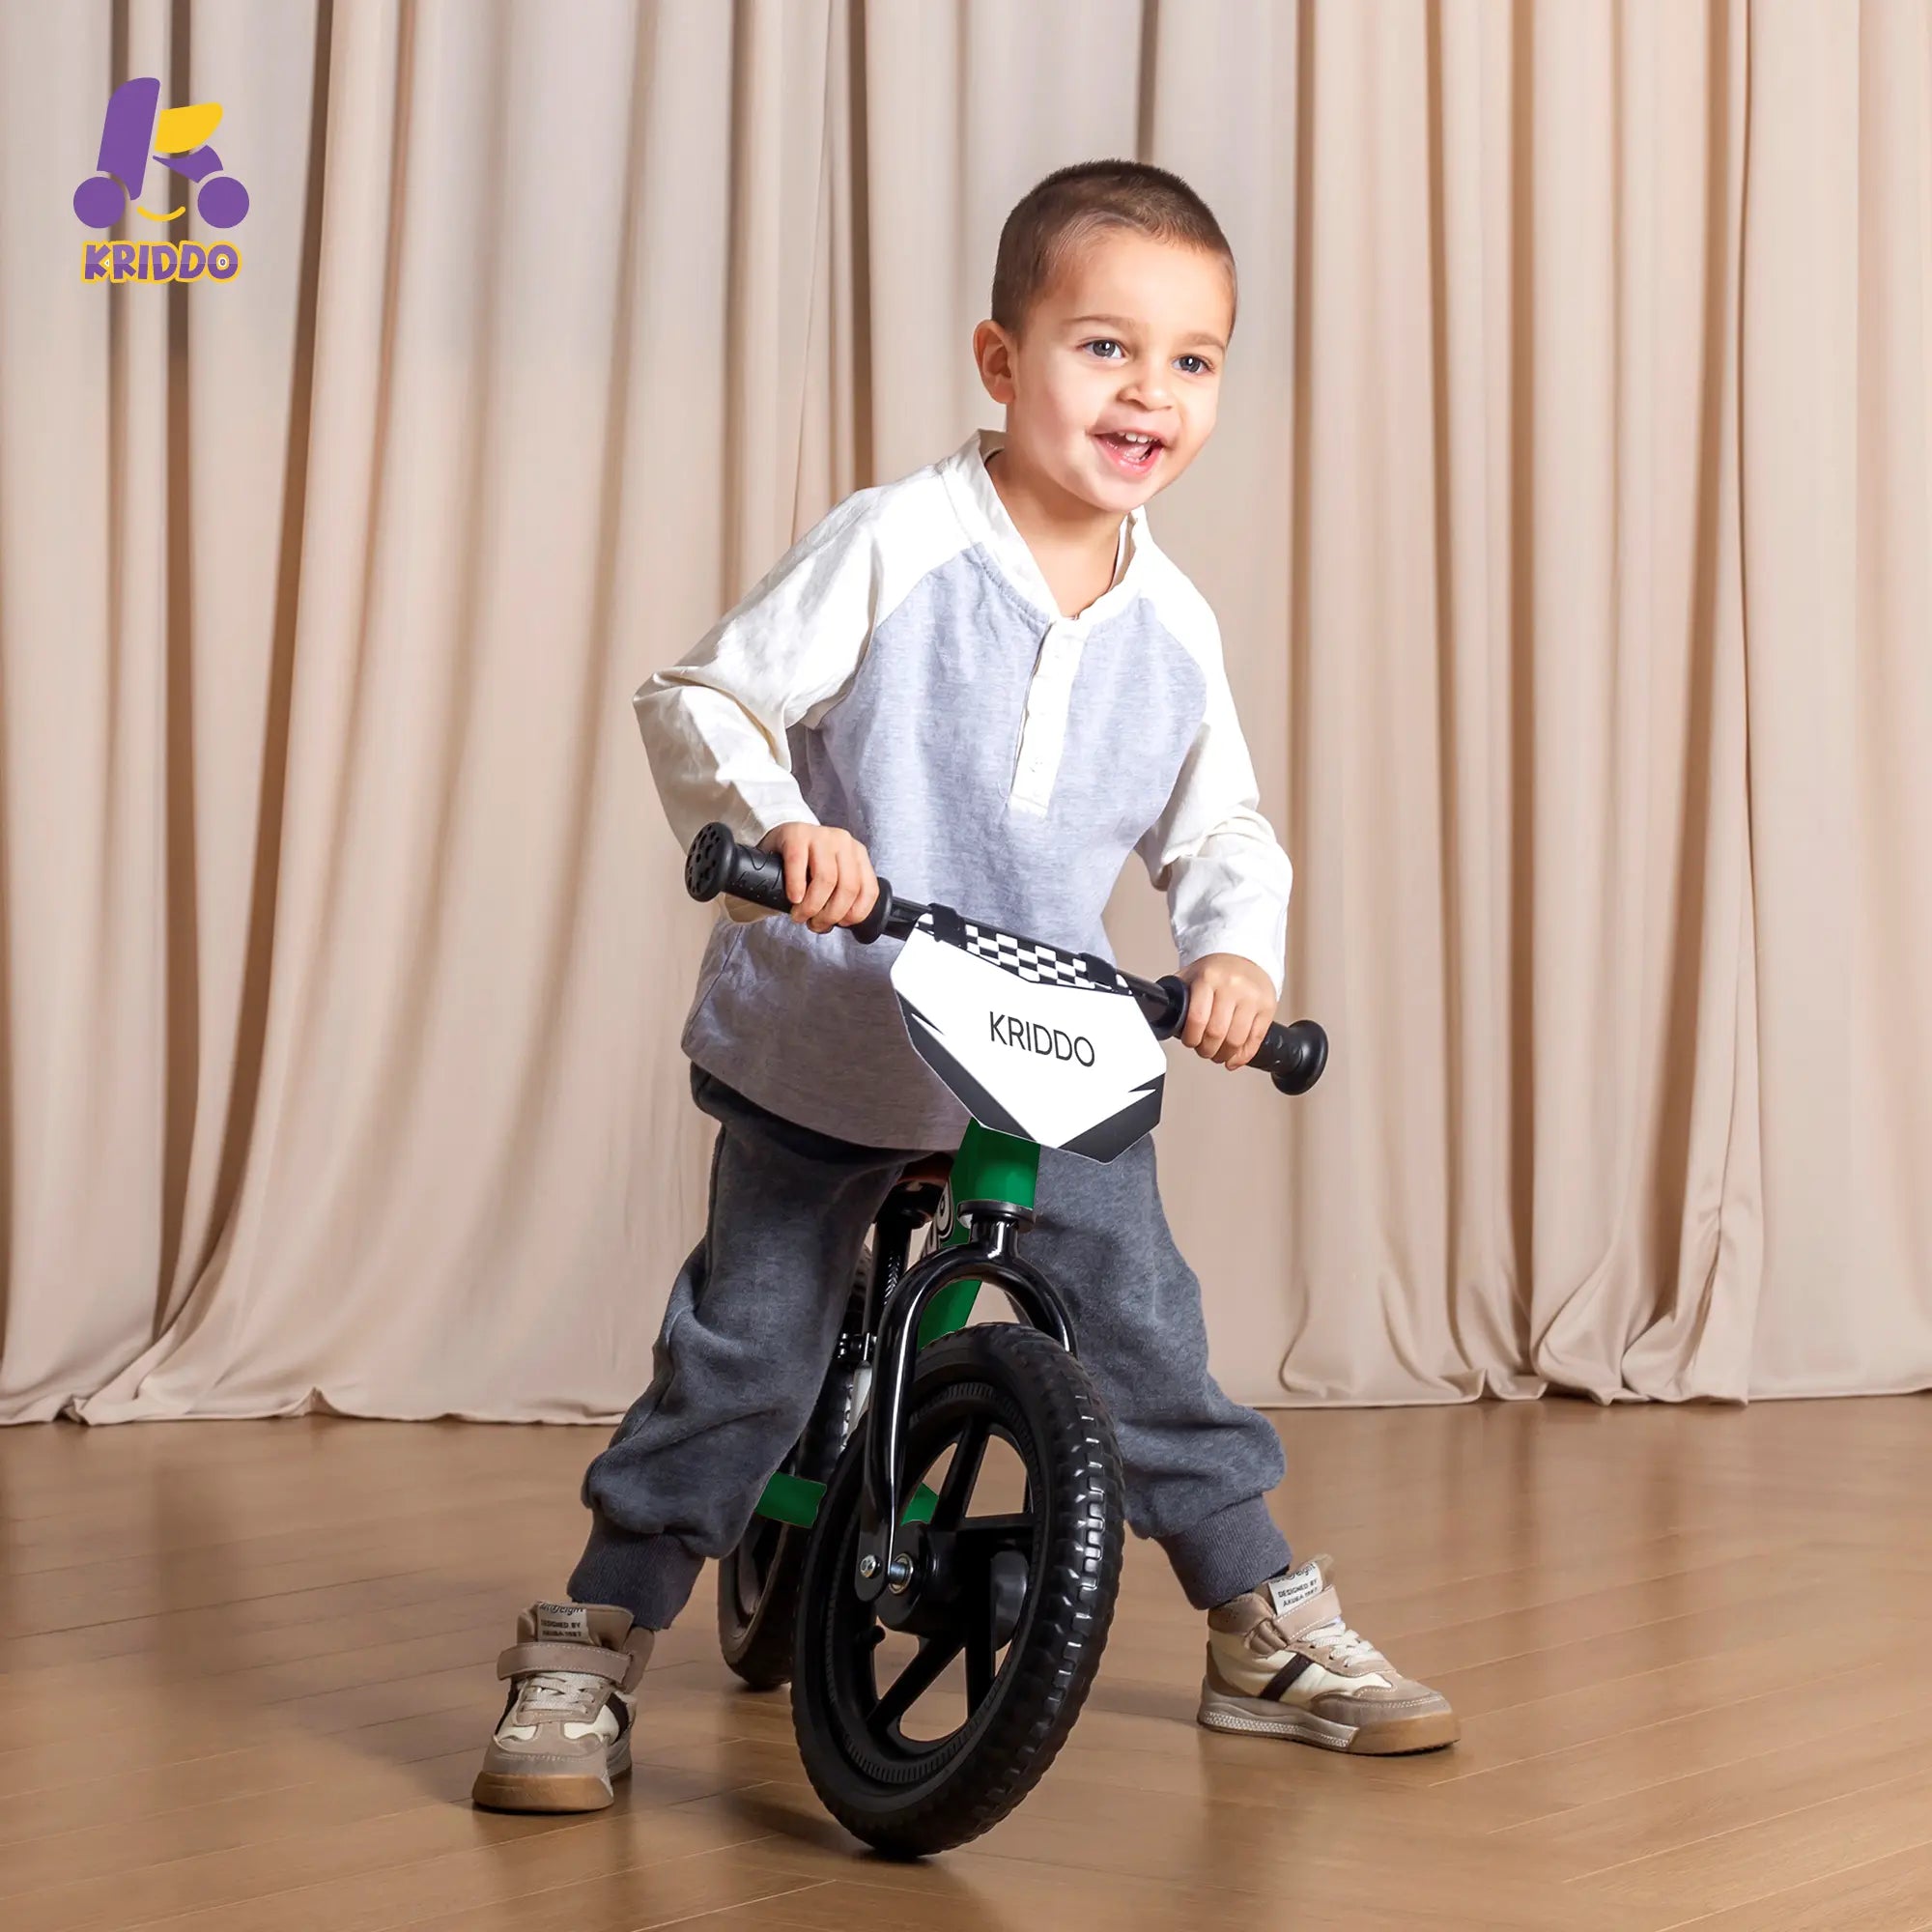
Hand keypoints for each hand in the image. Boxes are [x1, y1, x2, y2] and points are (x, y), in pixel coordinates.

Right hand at [759, 822, 879, 933]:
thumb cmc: (806, 865)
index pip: (868, 890)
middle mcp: (844, 842)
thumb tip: (838, 922)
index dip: (856, 913)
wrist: (781, 840)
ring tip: (800, 915)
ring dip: (812, 905)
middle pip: (848, 887)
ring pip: (827, 879)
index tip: (840, 923)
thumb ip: (841, 895)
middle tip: (815, 923)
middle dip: (831, 914)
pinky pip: (798, 864)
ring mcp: (821, 835)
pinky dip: (796, 887)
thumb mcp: (832, 877)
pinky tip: (794, 898)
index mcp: (858, 854)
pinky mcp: (797, 834)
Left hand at [1178, 953, 1277, 1069]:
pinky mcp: (1268, 1007)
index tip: (1190, 1041)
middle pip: (1217, 1033)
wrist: (1244, 956)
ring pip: (1236, 1040)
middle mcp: (1232, 986)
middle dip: (1206, 1049)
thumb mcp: (1191, 975)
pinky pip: (1255, 1039)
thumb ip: (1175, 995)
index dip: (1191, 1038)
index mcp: (1209, 978)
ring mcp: (1252, 997)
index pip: (1197, 1018)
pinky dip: (1243, 1056)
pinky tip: (1234, 1058)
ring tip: (1217, 1054)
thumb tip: (1158, 1016)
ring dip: (1223, 1054)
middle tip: (1203, 1050)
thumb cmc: (1215, 971)